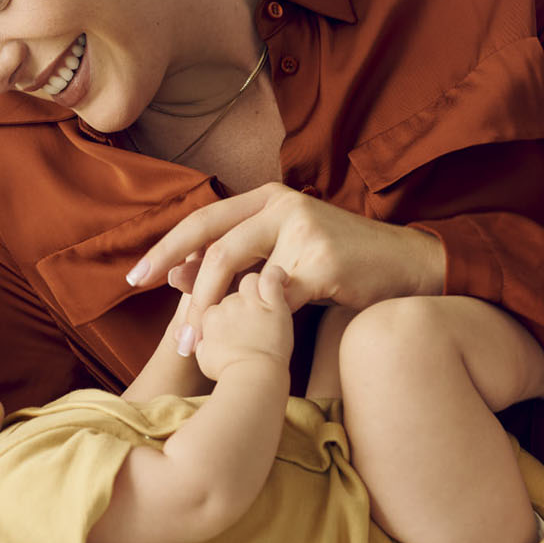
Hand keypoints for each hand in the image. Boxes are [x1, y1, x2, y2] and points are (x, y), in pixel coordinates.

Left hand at [127, 182, 444, 334]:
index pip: (203, 219)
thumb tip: (177, 275)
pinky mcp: (322, 260)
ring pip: (236, 268)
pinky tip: (241, 343)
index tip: (136, 276)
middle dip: (171, 271)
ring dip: (208, 308)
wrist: (407, 264)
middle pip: (211, 239)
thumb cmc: (341, 263)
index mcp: (268, 198)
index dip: (166, 246)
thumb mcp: (284, 252)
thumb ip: (238, 260)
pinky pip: (274, 297)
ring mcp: (303, 230)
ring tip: (191, 341)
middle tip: (145, 302)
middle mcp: (282, 204)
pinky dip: (253, 323)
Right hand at [192, 269, 294, 381]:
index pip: (215, 304)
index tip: (236, 326)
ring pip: (249, 280)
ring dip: (255, 288)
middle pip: (233, 292)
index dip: (226, 315)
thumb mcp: (204, 359)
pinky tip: (282, 279)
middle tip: (252, 321)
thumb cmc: (229, 373)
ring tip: (264, 300)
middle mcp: (227, 304)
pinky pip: (272, 277)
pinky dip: (277, 275)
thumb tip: (198, 342)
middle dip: (241, 303)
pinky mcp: (271, 304)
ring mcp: (249, 302)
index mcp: (210, 316)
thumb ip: (202, 344)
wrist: (251, 376)